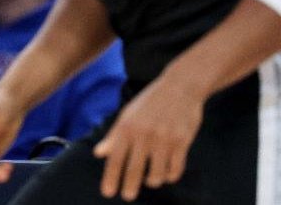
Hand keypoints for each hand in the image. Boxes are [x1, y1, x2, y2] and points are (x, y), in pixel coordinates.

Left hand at [93, 76, 204, 200]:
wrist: (180, 87)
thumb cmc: (150, 102)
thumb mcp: (127, 115)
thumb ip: (113, 136)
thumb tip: (98, 154)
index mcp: (127, 127)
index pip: (115, 158)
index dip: (110, 178)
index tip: (107, 193)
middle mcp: (144, 134)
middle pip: (134, 170)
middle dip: (129, 187)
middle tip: (127, 197)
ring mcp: (164, 139)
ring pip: (156, 174)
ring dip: (152, 181)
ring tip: (149, 180)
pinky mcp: (182, 142)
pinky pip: (175, 170)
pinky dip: (170, 176)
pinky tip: (166, 174)